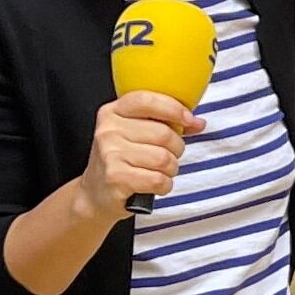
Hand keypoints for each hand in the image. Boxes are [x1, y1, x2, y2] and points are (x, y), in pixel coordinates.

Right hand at [79, 91, 193, 218]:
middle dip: (176, 148)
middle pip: (163, 134)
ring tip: (160, 171)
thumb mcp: (136, 134)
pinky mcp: (116, 178)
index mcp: (113, 112)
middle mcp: (108, 130)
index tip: (189, 120)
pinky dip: (164, 185)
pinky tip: (155, 184)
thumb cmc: (122, 161)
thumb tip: (198, 122)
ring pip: (163, 158)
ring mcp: (110, 154)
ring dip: (171, 169)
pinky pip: (158, 180)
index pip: (147, 100)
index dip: (174, 109)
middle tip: (170, 155)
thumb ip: (166, 123)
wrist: (96, 193)